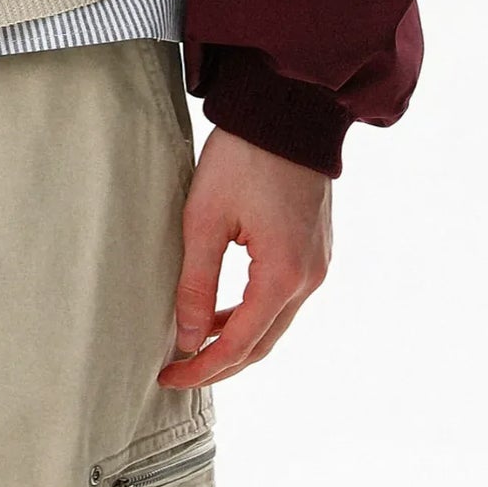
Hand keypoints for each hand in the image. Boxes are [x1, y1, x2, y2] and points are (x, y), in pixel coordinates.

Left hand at [156, 125, 331, 387]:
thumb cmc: (243, 156)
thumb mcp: (205, 218)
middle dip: (220, 362)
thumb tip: (187, 339)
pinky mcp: (316, 248)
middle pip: (263, 343)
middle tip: (178, 370)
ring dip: (237, 337)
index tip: (169, 377)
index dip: (203, 368)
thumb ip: (196, 284)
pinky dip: (253, 311)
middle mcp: (310, 278)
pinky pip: (283, 297)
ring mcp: (318, 263)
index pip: (240, 345)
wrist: (287, 109)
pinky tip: (223, 308)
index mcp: (283, 275)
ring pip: (274, 321)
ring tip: (193, 342)